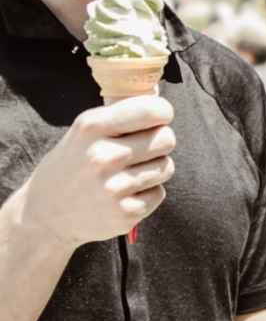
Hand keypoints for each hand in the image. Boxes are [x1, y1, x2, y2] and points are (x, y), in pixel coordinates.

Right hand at [7, 97, 175, 248]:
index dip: (162, 113)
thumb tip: (163, 107)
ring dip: (153, 170)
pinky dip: (147, 194)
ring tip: (126, 174)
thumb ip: (121, 115)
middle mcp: (102, 156)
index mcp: (92, 127)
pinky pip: (159, 193)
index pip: (152, 110)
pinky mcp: (125, 212)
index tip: (158, 119)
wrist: (44, 214)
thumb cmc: (75, 163)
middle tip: (140, 150)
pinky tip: (124, 196)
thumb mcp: (85, 131)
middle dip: (159, 143)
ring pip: (166, 166)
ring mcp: (114, 186)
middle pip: (167, 138)